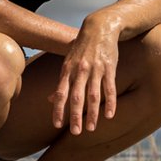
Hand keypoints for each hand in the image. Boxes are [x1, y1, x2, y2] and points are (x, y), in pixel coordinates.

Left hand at [49, 15, 119, 134]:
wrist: (99, 28)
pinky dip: (110, 102)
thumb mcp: (67, 62)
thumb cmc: (81, 47)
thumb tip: (49, 99)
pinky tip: (109, 115)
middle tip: (75, 132)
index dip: (58, 108)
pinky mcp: (109, 68)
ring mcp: (95, 69)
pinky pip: (110, 88)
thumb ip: (61, 82)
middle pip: (76, 96)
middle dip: (75, 116)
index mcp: (67, 69)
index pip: (61, 92)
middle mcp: (80, 70)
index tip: (57, 124)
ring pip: (94, 95)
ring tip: (91, 128)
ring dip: (93, 113)